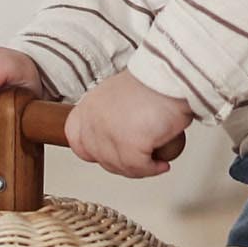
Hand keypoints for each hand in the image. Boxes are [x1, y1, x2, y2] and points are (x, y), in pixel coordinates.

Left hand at [64, 71, 192, 177]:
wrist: (172, 78)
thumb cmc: (156, 83)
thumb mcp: (122, 96)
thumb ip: (113, 115)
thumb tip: (120, 136)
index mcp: (90, 105)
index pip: (76, 137)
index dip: (93, 150)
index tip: (110, 153)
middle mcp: (94, 119)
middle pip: (99, 157)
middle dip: (121, 163)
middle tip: (140, 159)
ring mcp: (108, 132)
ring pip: (119, 165)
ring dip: (139, 168)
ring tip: (155, 161)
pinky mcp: (128, 144)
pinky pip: (138, 167)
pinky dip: (152, 168)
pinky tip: (162, 163)